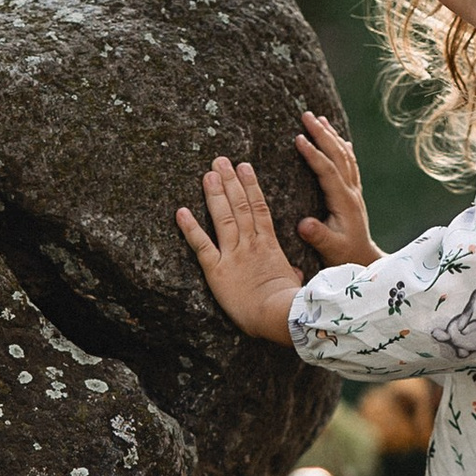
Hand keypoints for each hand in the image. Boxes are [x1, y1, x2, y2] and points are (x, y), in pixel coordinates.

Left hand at [176, 156, 306, 344]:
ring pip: (223, 217)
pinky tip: (180, 211)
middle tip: (220, 160)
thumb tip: (295, 274)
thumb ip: (290, 273)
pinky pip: (201, 245)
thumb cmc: (288, 305)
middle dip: (230, 181)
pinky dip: (190, 227)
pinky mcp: (217, 270)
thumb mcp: (293, 283)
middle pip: (240, 206)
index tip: (244, 167)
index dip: (251, 186)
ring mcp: (233, 254)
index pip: (259, 208)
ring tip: (208, 173)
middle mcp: (250, 244)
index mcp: (269, 246)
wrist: (278, 315)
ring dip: (215, 194)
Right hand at [292, 111, 379, 268]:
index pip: (328, 171)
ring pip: (345, 156)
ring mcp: (354, 191)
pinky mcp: (353, 193)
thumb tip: (304, 224)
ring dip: (332, 136)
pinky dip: (343, 148)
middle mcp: (351, 192)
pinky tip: (340, 139)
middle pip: (338, 155)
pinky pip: (349, 164)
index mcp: (343, 202)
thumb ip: (318, 236)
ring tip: (319, 118)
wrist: (364, 259)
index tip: (298, 138)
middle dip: (322, 134)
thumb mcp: (329, 249)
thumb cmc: (344, 256)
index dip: (313, 154)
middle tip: (306, 115)